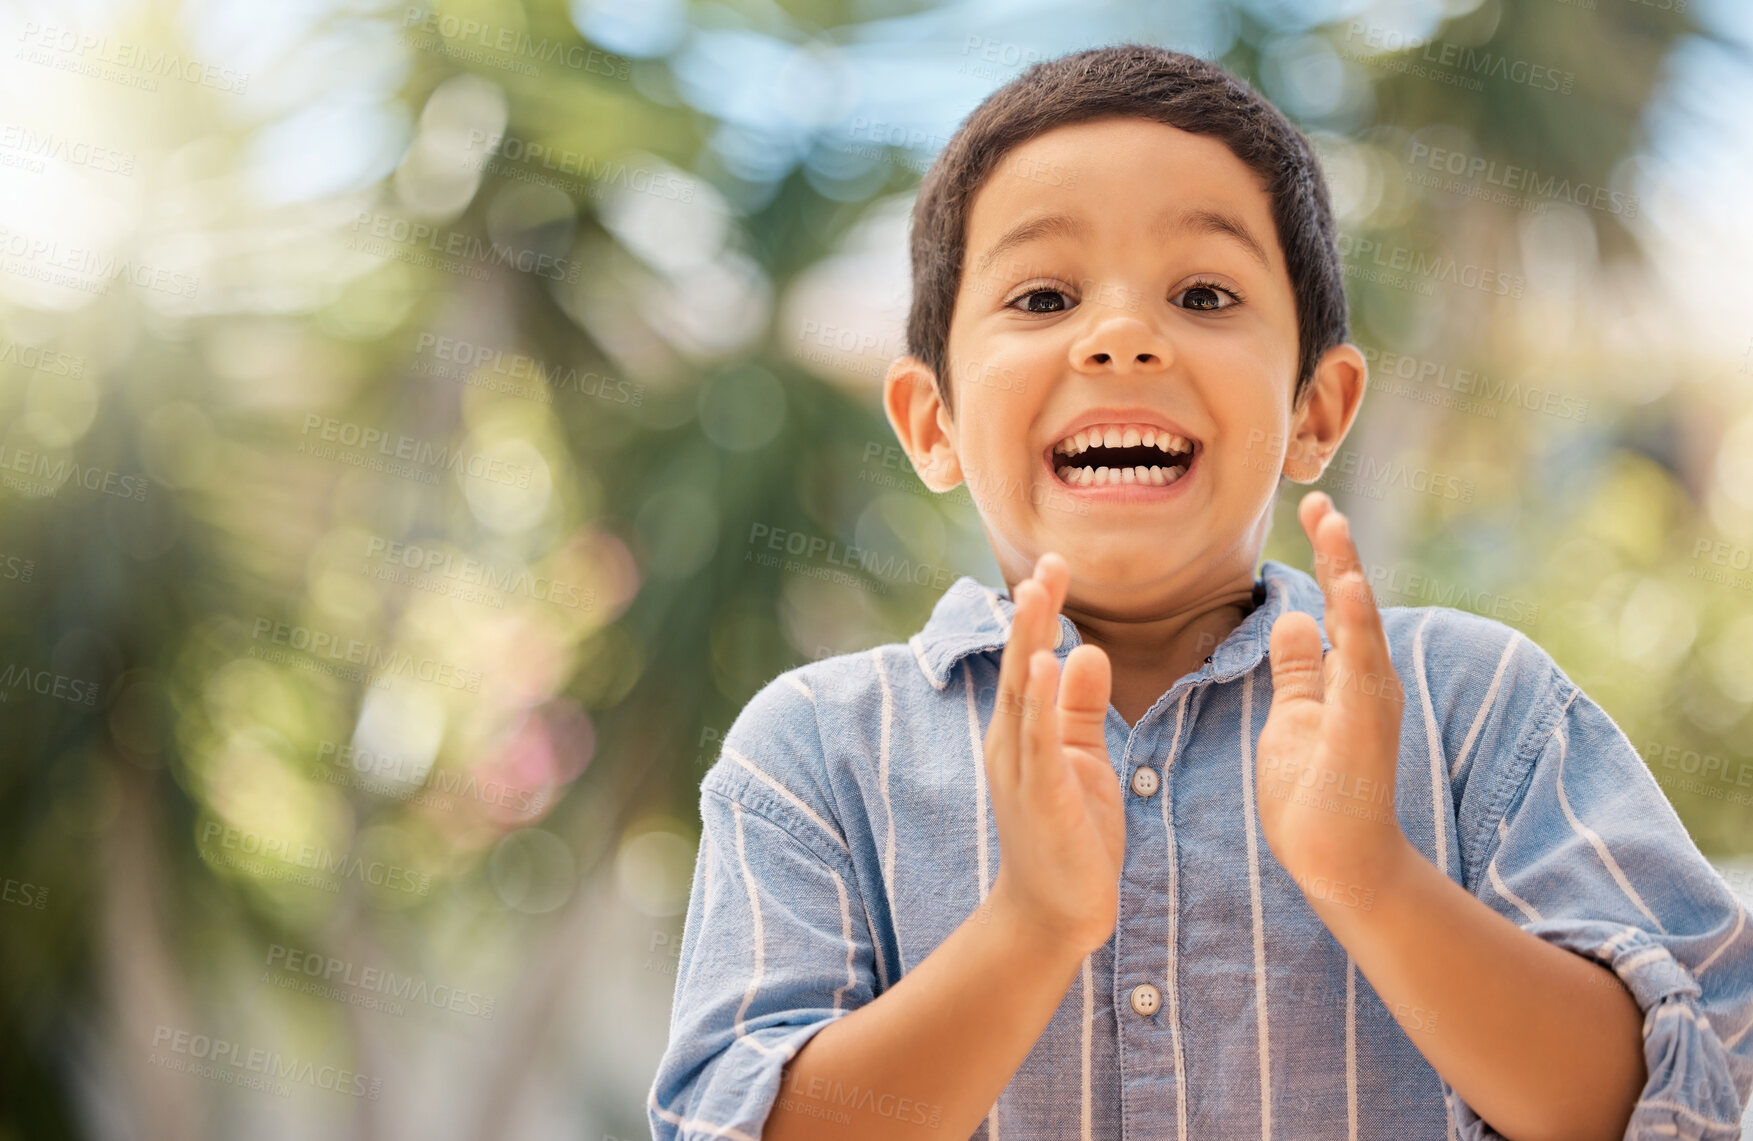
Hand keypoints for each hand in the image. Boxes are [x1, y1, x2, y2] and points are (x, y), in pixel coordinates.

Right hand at [985, 553, 1123, 959]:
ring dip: (1029, 641)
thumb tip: (1088, 650)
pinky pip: (1037, 740)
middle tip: (1047, 562)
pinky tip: (1044, 664)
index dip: (1039, 612)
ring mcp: (1020, 768)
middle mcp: (1011, 741)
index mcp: (1022, 729)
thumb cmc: (1069, 835)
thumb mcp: (1081, 757)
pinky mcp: (1040, 795)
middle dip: (1032, 613)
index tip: (1054, 566)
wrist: (1055, 912)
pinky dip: (1039, 700)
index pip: (1028, 657)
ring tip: (1038, 594)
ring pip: (1021, 693)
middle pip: (1018, 663)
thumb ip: (1081, 706)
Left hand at [1256, 492, 1412, 894]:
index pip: (1336, 601)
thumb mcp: (1295, 716)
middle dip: (1338, 550)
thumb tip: (1294, 619)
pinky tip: (1345, 587)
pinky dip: (1355, 626)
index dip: (1328, 554)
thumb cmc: (1315, 795)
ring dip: (1348, 572)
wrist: (1336, 862)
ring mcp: (1370, 702)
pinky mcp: (1365, 727)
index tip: (1313, 508)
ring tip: (1333, 523)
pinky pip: (1361, 667)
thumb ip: (1300, 669)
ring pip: (1364, 625)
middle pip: (1354, 601)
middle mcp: (1367, 680)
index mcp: (1348, 675)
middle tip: (1319, 499)